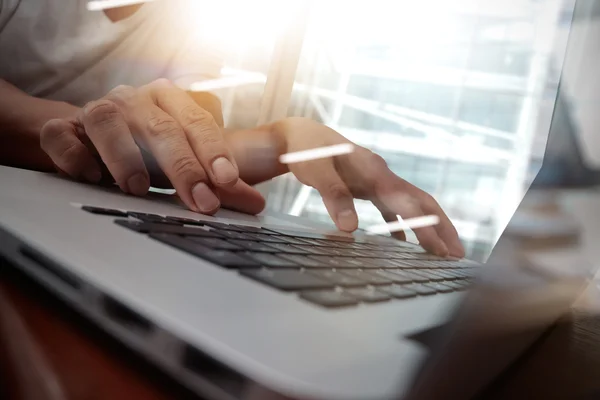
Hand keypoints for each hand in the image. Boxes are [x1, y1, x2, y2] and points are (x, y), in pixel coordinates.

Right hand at [39, 79, 264, 214]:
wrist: (94, 137)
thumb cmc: (150, 150)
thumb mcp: (187, 164)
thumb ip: (221, 184)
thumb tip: (256, 205)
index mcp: (171, 101)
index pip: (198, 123)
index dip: (214, 151)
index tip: (227, 180)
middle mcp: (135, 100)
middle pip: (161, 127)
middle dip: (183, 166)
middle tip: (200, 200)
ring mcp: (96, 110)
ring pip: (108, 122)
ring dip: (125, 156)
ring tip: (139, 188)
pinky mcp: (62, 128)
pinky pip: (62, 135)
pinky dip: (75, 155)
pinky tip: (91, 177)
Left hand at [276, 118, 463, 256]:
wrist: (301, 135)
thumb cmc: (308, 152)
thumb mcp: (316, 172)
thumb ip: (334, 197)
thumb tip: (349, 229)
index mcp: (375, 171)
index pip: (409, 204)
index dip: (427, 228)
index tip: (442, 252)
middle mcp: (383, 175)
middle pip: (423, 202)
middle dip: (442, 228)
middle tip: (458, 256)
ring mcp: (378, 180)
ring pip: (412, 204)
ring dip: (428, 227)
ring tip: (443, 253)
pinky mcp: (369, 186)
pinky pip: (394, 207)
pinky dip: (403, 224)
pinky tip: (404, 244)